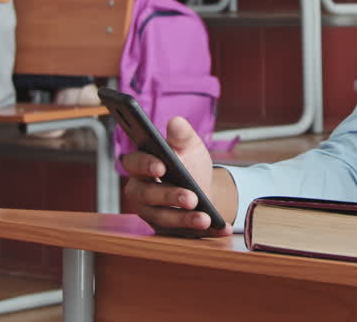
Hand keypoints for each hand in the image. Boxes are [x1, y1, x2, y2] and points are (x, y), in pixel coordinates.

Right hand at [121, 116, 231, 236]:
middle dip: (170, 196)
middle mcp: (140, 191)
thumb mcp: (189, 147)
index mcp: (141, 165)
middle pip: (147, 195)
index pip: (134, 163)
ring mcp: (151, 213)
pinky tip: (221, 228)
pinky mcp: (165, 231)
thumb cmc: (189, 165)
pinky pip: (182, 234)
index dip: (145, 165)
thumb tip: (176, 122)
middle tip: (191, 197)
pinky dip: (204, 232)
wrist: (202, 190)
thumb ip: (182, 135)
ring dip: (185, 219)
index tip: (161, 166)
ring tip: (205, 218)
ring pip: (162, 218)